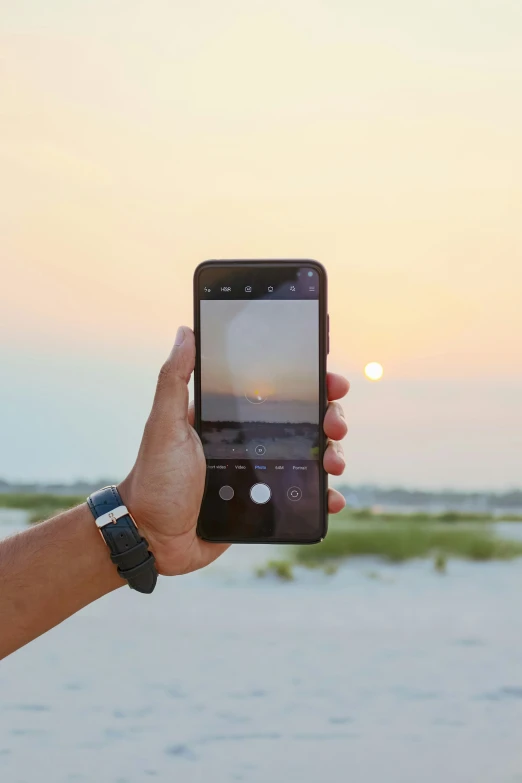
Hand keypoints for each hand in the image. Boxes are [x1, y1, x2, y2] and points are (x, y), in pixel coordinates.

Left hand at [119, 326, 349, 575]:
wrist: (153, 537)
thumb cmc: (154, 478)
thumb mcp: (163, 425)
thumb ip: (174, 380)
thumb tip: (186, 331)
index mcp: (230, 417)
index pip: (276, 389)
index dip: (307, 379)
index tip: (326, 372)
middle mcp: (251, 440)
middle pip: (304, 419)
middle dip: (330, 415)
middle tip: (334, 423)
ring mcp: (261, 472)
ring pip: (311, 455)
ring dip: (333, 453)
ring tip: (334, 463)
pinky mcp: (266, 504)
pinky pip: (303, 495)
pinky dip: (323, 495)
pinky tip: (332, 497)